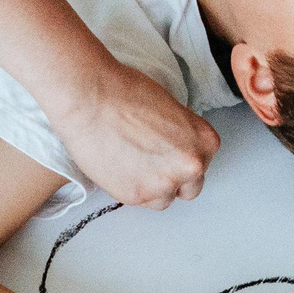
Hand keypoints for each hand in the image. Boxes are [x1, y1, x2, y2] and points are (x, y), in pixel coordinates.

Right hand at [51, 60, 219, 209]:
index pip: (203, 164)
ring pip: (163, 200)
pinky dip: (129, 187)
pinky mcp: (136, 195)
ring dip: (151, 187)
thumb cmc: (124, 92)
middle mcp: (190, 166)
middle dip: (172, 178)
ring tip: (130, 162)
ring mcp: (163, 183)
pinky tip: (118, 165)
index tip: (167, 153)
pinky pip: (138, 201)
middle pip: (189, 188)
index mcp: (204, 141)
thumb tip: (174, 150)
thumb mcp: (169, 107)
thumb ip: (181, 135)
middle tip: (150, 161)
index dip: (181, 159)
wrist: (89, 97)